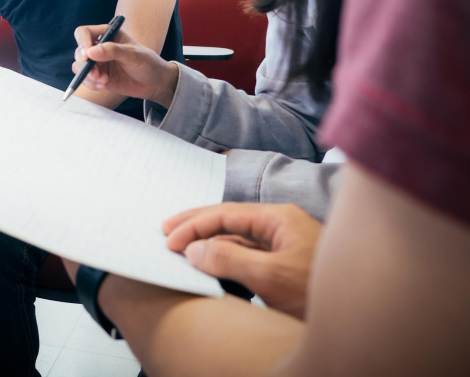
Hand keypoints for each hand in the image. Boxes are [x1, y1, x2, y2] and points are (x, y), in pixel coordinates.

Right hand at [72, 24, 179, 107]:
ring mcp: (98, 62)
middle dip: (84, 64)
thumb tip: (90, 52)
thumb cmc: (148, 63)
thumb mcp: (133, 55)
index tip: (87, 56)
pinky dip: (91, 83)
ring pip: (79, 66)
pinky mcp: (98, 76)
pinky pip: (85, 79)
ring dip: (87, 75)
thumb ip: (113, 51)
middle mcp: (100, 47)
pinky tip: (103, 86)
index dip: (82, 42)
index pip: (84, 33)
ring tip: (103, 81)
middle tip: (96, 73)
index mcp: (108, 34)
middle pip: (79, 51)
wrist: (155, 83)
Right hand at [163, 203, 321, 318]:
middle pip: (230, 220)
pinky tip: (211, 264)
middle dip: (197, 225)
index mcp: (279, 218)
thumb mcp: (271, 276)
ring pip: (238, 238)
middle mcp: (281, 226)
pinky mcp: (286, 266)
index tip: (170, 241)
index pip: (225, 214)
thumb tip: (195, 249)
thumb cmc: (322, 291)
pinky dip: (225, 257)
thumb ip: (229, 258)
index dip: (194, 225)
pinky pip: (248, 254)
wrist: (365, 317)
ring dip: (210, 243)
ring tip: (183, 248)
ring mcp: (285, 246)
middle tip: (166, 232)